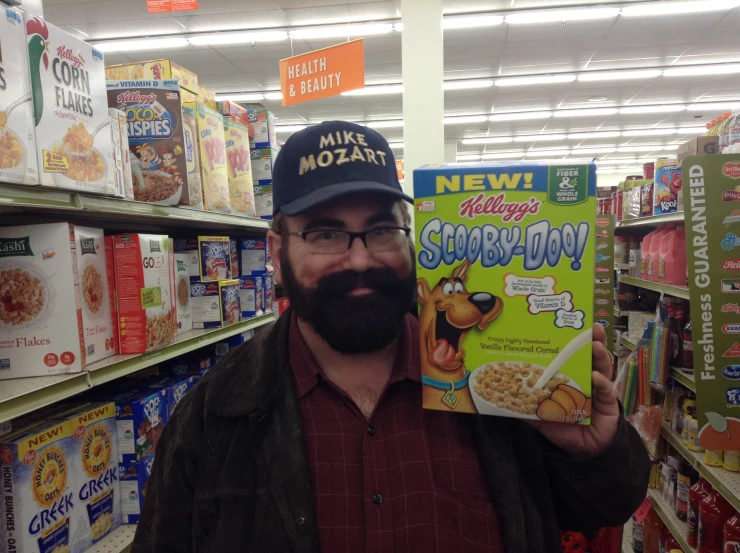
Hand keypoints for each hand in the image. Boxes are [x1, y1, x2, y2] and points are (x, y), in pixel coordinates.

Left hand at [528, 323, 619, 456]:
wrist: (584, 451)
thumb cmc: (566, 429)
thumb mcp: (542, 417)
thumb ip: (527, 407)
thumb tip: (505, 401)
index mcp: (573, 378)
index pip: (573, 356)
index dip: (574, 342)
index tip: (571, 326)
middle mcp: (588, 380)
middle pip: (592, 356)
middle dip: (593, 339)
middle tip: (592, 327)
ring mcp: (599, 390)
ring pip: (603, 368)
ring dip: (600, 355)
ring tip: (595, 345)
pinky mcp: (609, 404)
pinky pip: (606, 391)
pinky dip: (602, 384)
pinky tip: (597, 378)